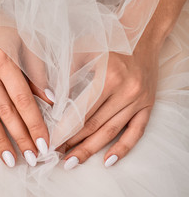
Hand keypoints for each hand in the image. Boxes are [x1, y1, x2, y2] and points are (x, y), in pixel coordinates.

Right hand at [0, 11, 49, 166]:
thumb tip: (51, 99)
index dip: (34, 123)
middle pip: (5, 112)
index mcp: (4, 61)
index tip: (44, 144)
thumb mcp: (24, 43)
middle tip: (32, 159)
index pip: (23, 100)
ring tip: (9, 160)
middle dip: (20, 138)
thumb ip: (36, 72)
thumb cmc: (1, 29)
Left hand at [59, 0, 188, 168]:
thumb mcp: (82, 50)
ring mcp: (139, 100)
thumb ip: (65, 74)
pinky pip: (136, 132)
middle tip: (56, 156)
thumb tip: (50, 101)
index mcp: (108, 77)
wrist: (142, 35)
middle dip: (73, 143)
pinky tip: (108, 161)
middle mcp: (126, 91)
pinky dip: (123, 148)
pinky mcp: (147, 105)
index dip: (64, 129)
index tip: (50, 142)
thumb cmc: (106, 41)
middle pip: (94, 125)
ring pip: (111, 132)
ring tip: (73, 162)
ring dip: (91, 149)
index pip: (81, 112)